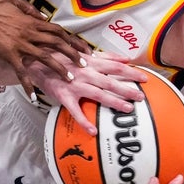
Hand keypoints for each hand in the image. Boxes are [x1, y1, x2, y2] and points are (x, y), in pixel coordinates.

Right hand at [0, 0, 88, 93]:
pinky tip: (32, 96)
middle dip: (73, 55)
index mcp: (32, 22)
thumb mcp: (14, 2)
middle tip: (84, 65)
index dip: (73, 40)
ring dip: (59, 69)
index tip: (84, 49)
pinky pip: (21, 71)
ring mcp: (20, 44)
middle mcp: (30, 33)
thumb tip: (43, 17)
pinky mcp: (8, 54)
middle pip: (58, 44)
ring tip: (69, 79)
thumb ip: (30, 10)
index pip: (58, 31)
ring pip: (45, 57)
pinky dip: (27, 84)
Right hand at [29, 52, 146, 134]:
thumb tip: (126, 59)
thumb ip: (106, 56)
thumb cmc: (63, 57)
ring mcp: (75, 85)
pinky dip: (83, 121)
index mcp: (91, 62)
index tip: (145, 78)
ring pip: (97, 94)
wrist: (38, 62)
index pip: (115, 67)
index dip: (130, 72)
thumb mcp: (84, 53)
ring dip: (113, 102)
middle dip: (126, 89)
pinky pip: (75, 111)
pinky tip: (93, 131)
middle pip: (110, 82)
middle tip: (141, 97)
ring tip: (127, 109)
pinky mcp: (64, 96)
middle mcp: (85, 73)